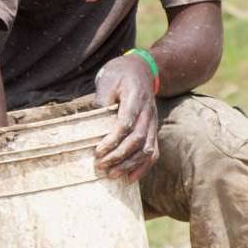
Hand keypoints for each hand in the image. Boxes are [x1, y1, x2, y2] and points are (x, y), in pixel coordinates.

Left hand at [93, 54, 161, 180]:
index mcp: (135, 98)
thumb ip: (102, 98)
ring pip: (147, 148)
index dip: (112, 140)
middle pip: (137, 139)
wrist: (142, 69)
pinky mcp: (153, 130)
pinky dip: (143, 167)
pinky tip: (130, 177)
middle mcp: (148, 112)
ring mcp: (153, 122)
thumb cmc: (120, 74)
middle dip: (119, 156)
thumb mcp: (107, 79)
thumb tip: (93, 121)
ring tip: (112, 175)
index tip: (98, 151)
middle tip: (101, 166)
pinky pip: (153, 151)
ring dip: (130, 164)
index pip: (126, 123)